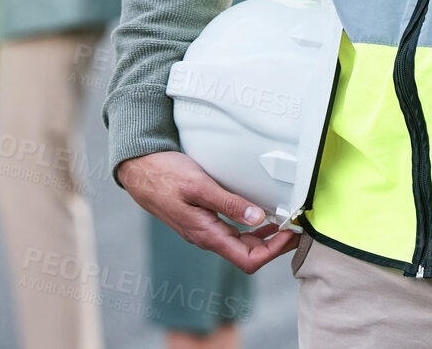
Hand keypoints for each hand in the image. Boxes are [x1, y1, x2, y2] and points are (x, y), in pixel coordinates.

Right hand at [117, 151, 297, 273]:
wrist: (137, 170)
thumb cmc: (165, 175)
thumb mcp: (200, 186)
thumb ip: (229, 204)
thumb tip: (258, 218)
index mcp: (207, 235)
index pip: (248, 260)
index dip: (273, 251)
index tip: (290, 233)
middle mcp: (206, 237)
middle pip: (247, 254)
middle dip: (273, 244)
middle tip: (293, 226)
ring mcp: (203, 230)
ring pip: (239, 243)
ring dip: (263, 236)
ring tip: (282, 220)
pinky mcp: (200, 220)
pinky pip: (230, 231)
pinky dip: (248, 226)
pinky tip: (257, 214)